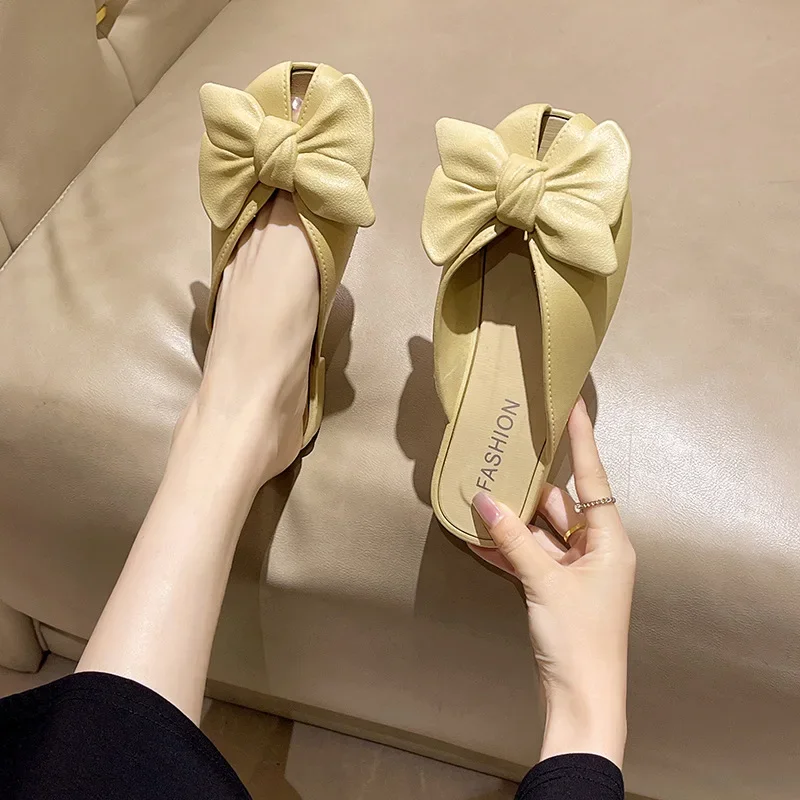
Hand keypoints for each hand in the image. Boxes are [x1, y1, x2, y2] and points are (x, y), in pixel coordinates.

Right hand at [471, 396, 635, 766]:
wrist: (580, 701)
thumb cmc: (578, 638)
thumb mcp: (544, 582)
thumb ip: (512, 539)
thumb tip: (482, 500)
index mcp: (610, 542)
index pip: (593, 479)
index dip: (582, 441)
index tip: (573, 405)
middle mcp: (596, 551)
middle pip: (560, 505)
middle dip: (529, 486)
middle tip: (502, 455)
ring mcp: (574, 572)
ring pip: (540, 532)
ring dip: (512, 520)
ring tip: (480, 492)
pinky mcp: (554, 590)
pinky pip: (529, 558)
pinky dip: (507, 549)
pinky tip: (477, 536)